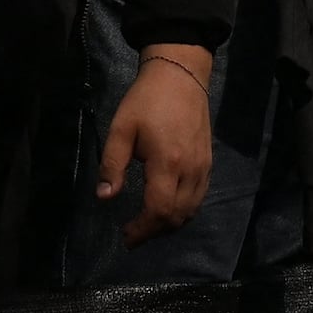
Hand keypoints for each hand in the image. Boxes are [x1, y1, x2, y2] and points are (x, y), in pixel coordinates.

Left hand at [103, 47, 216, 238]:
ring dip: (169, 224)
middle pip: (177, 217)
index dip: (142, 229)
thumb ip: (112, 164)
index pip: (159, 210)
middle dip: (154, 231)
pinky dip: (183, 211)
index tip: (126, 236)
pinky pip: (199, 198)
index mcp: (168, 163)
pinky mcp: (208, 163)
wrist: (181, 75)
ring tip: (147, 225)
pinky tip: (167, 209)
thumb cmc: (146, 100)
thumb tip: (104, 197)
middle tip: (133, 234)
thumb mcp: (121, 128)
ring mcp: (203, 168)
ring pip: (191, 211)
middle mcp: (191, 171)